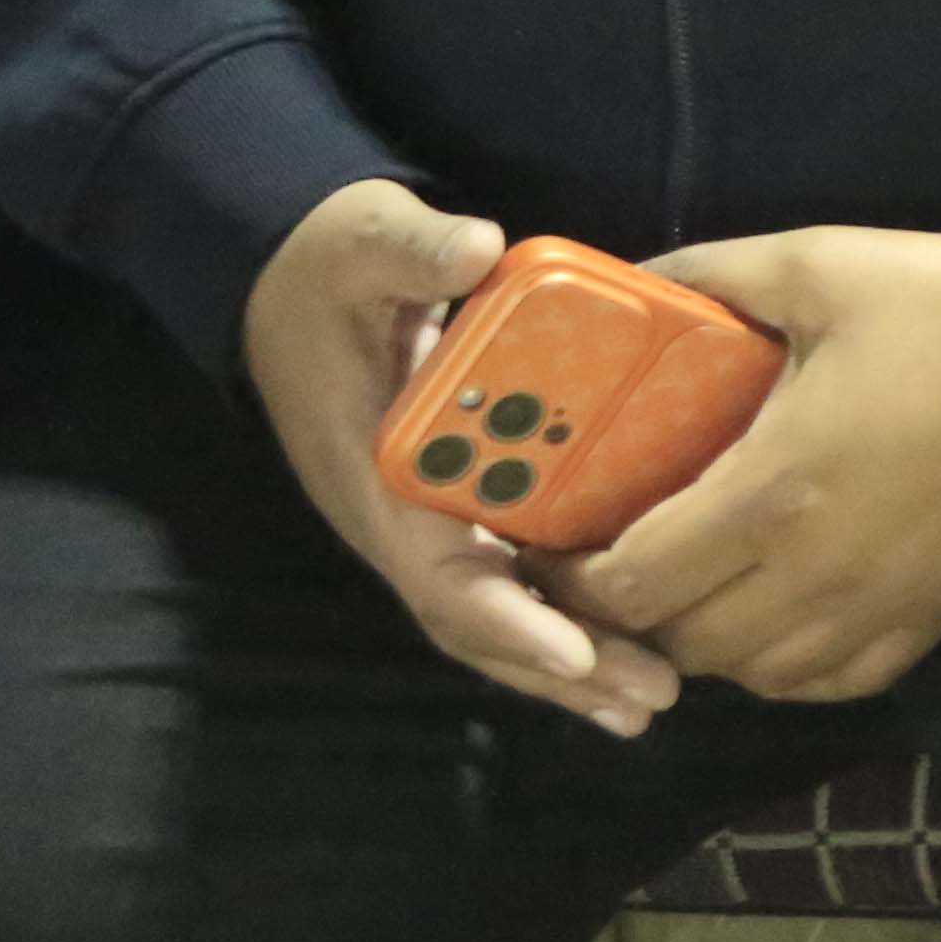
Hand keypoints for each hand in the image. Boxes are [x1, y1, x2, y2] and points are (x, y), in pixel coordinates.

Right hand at [242, 179, 681, 734]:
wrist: (288, 281)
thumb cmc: (331, 268)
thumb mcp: (362, 241)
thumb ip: (412, 248)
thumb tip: (476, 249)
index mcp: (377, 474)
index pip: (440, 572)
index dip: (507, 620)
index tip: (577, 654)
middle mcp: (400, 518)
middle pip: (479, 619)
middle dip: (559, 666)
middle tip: (651, 699)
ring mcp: (425, 519)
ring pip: (497, 610)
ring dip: (569, 660)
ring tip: (652, 697)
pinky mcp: (453, 505)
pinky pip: (511, 573)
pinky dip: (563, 612)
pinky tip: (630, 637)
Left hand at [563, 227, 940, 701]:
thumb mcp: (817, 262)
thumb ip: (708, 275)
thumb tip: (622, 283)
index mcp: (776, 488)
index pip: (633, 580)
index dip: (572, 574)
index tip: (553, 538)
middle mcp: (816, 573)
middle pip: (677, 640)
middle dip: (628, 608)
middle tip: (613, 552)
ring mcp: (876, 609)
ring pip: (744, 674)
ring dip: (700, 639)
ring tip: (690, 580)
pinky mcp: (928, 622)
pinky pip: (821, 683)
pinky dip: (776, 664)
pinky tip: (772, 612)